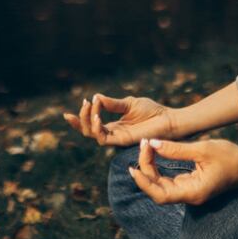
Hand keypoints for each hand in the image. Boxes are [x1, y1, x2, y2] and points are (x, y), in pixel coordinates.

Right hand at [62, 92, 176, 145]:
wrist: (168, 120)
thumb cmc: (152, 112)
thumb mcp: (128, 103)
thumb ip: (112, 103)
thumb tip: (96, 97)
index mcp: (114, 126)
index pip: (91, 125)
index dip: (79, 120)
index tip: (69, 112)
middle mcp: (114, 134)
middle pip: (88, 131)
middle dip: (81, 119)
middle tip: (84, 103)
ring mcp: (117, 138)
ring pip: (93, 135)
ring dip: (87, 121)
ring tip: (90, 107)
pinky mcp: (123, 141)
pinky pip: (103, 138)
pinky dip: (97, 127)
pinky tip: (97, 116)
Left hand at [126, 137, 237, 205]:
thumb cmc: (231, 157)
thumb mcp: (203, 149)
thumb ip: (177, 149)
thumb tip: (153, 144)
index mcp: (193, 192)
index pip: (160, 195)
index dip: (144, 182)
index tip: (134, 165)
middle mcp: (190, 196)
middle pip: (158, 190)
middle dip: (146, 170)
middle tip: (143, 145)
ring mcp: (191, 191)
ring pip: (162, 185)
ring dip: (151, 169)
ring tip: (147, 147)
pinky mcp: (192, 185)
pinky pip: (170, 180)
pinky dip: (160, 168)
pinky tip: (155, 154)